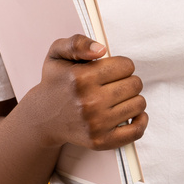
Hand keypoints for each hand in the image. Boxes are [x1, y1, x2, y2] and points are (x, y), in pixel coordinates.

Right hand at [24, 34, 147, 150]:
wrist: (43, 117)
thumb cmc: (56, 82)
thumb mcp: (57, 53)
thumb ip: (78, 43)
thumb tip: (101, 49)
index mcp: (80, 78)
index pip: (126, 65)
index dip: (121, 65)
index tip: (111, 70)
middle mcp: (89, 102)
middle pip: (135, 84)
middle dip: (128, 81)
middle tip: (114, 84)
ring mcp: (96, 124)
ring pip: (139, 104)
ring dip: (132, 99)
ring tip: (117, 98)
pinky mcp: (101, 141)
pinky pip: (136, 131)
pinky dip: (140, 121)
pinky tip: (131, 114)